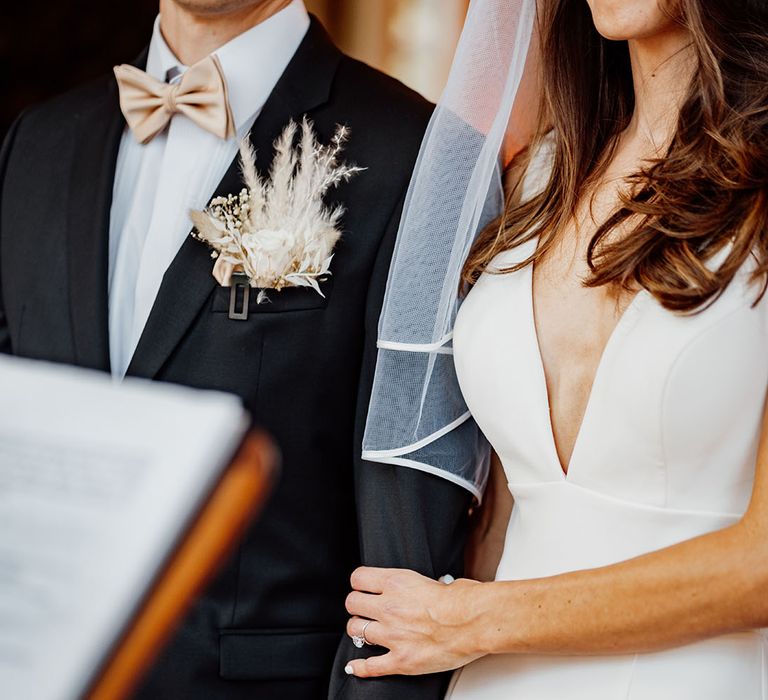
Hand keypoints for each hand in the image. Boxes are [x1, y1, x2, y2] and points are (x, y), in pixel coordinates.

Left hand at [344, 567, 486, 677]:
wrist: (473, 622)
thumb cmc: (460, 600)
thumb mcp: (431, 578)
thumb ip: (412, 585)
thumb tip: (414, 588)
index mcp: (396, 583)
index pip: (358, 578)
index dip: (359, 584)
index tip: (363, 588)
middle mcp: (389, 607)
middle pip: (352, 603)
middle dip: (357, 606)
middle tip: (365, 609)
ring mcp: (392, 635)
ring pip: (355, 630)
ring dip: (360, 631)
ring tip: (368, 631)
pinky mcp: (401, 660)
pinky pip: (370, 666)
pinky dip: (360, 667)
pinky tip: (356, 666)